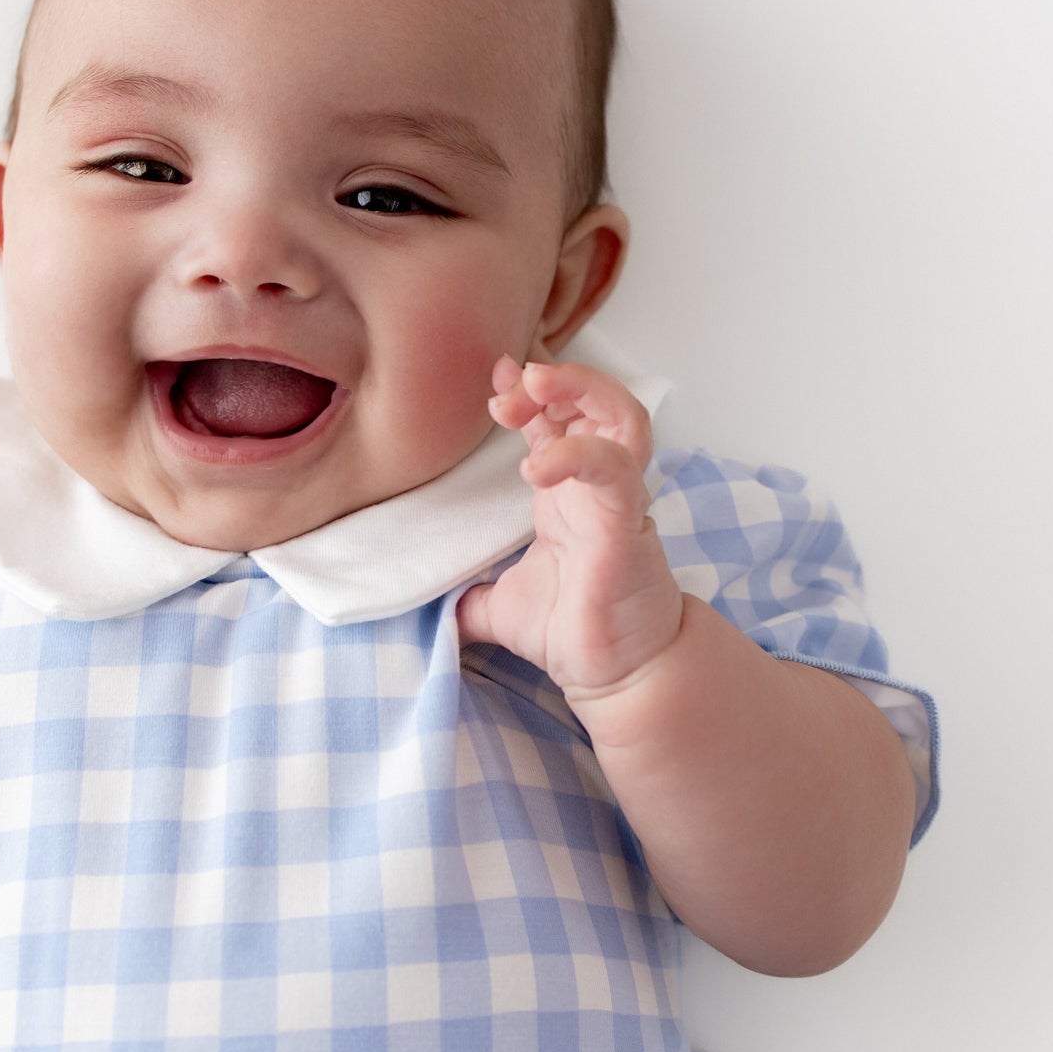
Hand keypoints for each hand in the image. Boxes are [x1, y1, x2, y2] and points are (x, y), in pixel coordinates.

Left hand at [456, 357, 684, 714]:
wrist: (618, 674)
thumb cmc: (573, 630)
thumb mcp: (500, 605)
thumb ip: (467, 596)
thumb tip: (425, 607)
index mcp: (567, 494)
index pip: (555, 419)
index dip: (528, 392)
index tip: (495, 377)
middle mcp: (596, 487)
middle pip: (594, 400)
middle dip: (555, 378)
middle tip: (510, 388)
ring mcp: (617, 502)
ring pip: (622, 418)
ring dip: (580, 390)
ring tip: (534, 390)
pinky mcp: (627, 527)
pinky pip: (617, 472)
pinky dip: (580, 454)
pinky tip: (536, 465)